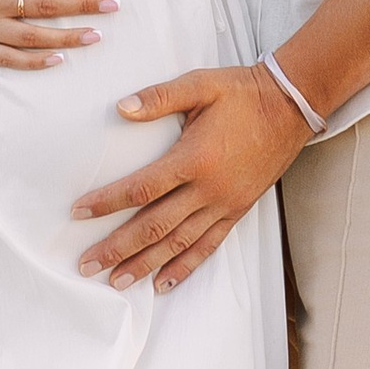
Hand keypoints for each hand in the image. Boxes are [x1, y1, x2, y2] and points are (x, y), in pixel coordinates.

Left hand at [70, 63, 308, 290]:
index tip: (78, 213)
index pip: (141, 189)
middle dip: (117, 248)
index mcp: (193, 158)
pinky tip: (164, 283)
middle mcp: (208, 190)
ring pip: (178, 244)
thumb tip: (121, 107)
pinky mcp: (237, 211)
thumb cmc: (242, 93)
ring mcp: (224, 205)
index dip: (107, 203)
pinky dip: (185, 267)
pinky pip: (208, 246)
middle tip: (87, 264)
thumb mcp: (200, 85)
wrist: (290, 107)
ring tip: (116, 282)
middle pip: (154, 227)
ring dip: (145, 265)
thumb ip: (159, 97)